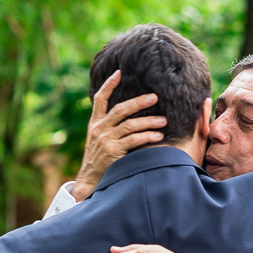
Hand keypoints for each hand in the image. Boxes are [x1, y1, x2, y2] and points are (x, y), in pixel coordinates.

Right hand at [72, 70, 166, 200]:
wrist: (88, 179)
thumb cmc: (99, 159)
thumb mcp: (98, 139)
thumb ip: (109, 126)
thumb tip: (127, 115)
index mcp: (95, 123)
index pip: (100, 99)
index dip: (109, 85)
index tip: (119, 72)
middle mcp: (99, 129)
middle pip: (120, 109)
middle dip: (139, 102)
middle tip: (155, 97)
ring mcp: (105, 140)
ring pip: (130, 125)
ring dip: (149, 122)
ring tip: (164, 120)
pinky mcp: (113, 152)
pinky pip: (134, 140)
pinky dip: (147, 136)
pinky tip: (158, 135)